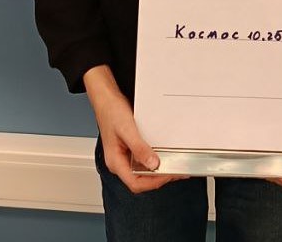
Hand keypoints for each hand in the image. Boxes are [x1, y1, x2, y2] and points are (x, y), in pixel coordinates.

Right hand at [84, 65, 187, 193]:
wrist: (106, 98)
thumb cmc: (110, 111)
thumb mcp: (127, 129)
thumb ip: (139, 148)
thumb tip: (153, 164)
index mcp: (115, 162)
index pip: (135, 183)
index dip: (153, 182)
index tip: (168, 174)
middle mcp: (119, 162)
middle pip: (141, 180)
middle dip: (159, 177)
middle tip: (175, 171)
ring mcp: (124, 156)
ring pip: (142, 171)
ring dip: (158, 170)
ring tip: (173, 165)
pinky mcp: (129, 149)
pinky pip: (143, 160)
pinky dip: (154, 160)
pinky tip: (163, 155)